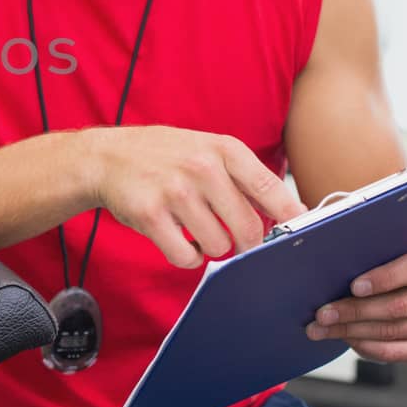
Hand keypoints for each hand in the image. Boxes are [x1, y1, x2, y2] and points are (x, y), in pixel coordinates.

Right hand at [90, 126, 306, 267]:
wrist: (106, 157)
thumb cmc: (164, 156)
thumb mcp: (207, 149)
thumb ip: (244, 177)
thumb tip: (291, 211)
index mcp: (223, 149)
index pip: (270, 187)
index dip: (289, 215)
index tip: (300, 230)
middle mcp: (202, 168)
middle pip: (248, 227)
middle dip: (247, 243)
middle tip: (237, 241)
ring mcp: (175, 192)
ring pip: (218, 246)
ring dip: (211, 248)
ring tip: (196, 231)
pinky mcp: (150, 215)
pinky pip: (186, 257)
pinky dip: (188, 258)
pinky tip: (181, 242)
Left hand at [306, 238, 406, 361]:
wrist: (389, 277)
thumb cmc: (379, 252)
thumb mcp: (372, 235)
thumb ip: (358, 226)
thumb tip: (322, 228)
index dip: (386, 278)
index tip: (354, 286)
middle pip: (404, 305)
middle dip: (357, 310)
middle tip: (323, 313)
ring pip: (397, 331)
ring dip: (355, 331)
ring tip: (323, 327)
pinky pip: (400, 352)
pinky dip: (368, 347)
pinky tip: (346, 338)